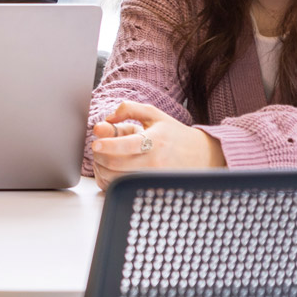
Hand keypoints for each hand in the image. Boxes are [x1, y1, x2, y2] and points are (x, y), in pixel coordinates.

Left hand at [90, 101, 226, 184]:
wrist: (200, 155)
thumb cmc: (173, 133)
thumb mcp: (154, 115)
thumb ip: (129, 108)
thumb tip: (107, 117)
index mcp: (155, 140)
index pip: (127, 145)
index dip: (108, 145)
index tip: (96, 143)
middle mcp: (155, 161)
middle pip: (116, 164)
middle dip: (99, 156)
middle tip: (97, 149)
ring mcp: (153, 177)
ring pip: (117, 179)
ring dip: (102, 169)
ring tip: (103, 158)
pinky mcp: (152, 188)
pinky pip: (123, 188)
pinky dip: (111, 180)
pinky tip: (111, 170)